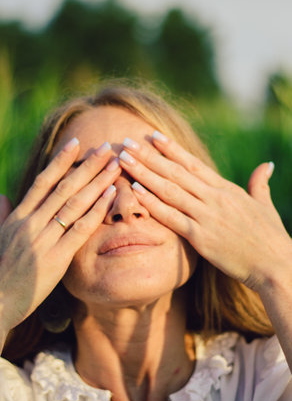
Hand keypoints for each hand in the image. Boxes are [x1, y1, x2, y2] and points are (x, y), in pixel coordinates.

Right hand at [0, 139, 120, 331]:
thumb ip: (0, 215)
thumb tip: (3, 195)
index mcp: (18, 217)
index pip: (43, 181)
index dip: (61, 161)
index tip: (76, 144)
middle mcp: (31, 223)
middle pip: (64, 187)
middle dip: (87, 166)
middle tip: (107, 148)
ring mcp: (44, 239)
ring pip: (74, 204)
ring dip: (97, 182)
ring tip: (115, 166)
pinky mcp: (56, 258)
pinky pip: (80, 230)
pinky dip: (96, 211)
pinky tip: (111, 197)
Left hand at [119, 133, 290, 291]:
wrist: (276, 265)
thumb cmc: (271, 237)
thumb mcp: (265, 205)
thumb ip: (260, 184)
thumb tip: (267, 166)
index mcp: (226, 189)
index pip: (193, 163)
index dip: (171, 149)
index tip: (153, 136)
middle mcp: (214, 198)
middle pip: (175, 172)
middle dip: (149, 155)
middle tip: (127, 141)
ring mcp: (206, 217)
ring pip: (169, 189)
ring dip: (144, 173)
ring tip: (124, 159)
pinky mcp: (201, 238)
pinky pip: (171, 217)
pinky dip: (152, 203)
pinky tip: (135, 190)